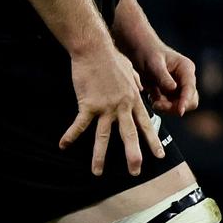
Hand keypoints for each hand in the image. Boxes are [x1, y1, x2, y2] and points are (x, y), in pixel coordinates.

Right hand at [61, 43, 161, 175]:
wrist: (96, 49)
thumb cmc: (112, 58)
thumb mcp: (131, 71)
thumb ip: (137, 83)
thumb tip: (142, 89)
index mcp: (133, 100)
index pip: (145, 125)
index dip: (152, 141)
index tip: (159, 156)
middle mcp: (122, 106)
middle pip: (129, 135)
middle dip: (133, 155)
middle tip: (135, 172)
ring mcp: (106, 107)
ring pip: (103, 136)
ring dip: (99, 155)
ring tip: (97, 172)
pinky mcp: (88, 104)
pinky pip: (79, 124)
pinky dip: (70, 135)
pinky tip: (63, 145)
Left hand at [129, 40, 198, 115]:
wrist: (139, 51)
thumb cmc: (147, 53)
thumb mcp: (153, 64)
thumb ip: (163, 77)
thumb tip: (173, 89)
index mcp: (186, 68)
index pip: (190, 88)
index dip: (186, 101)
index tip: (180, 112)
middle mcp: (186, 78)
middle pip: (191, 100)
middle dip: (175, 106)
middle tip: (157, 104)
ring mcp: (180, 86)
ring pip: (181, 105)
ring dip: (167, 107)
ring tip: (153, 99)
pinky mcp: (173, 92)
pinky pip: (171, 105)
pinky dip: (162, 105)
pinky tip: (152, 96)